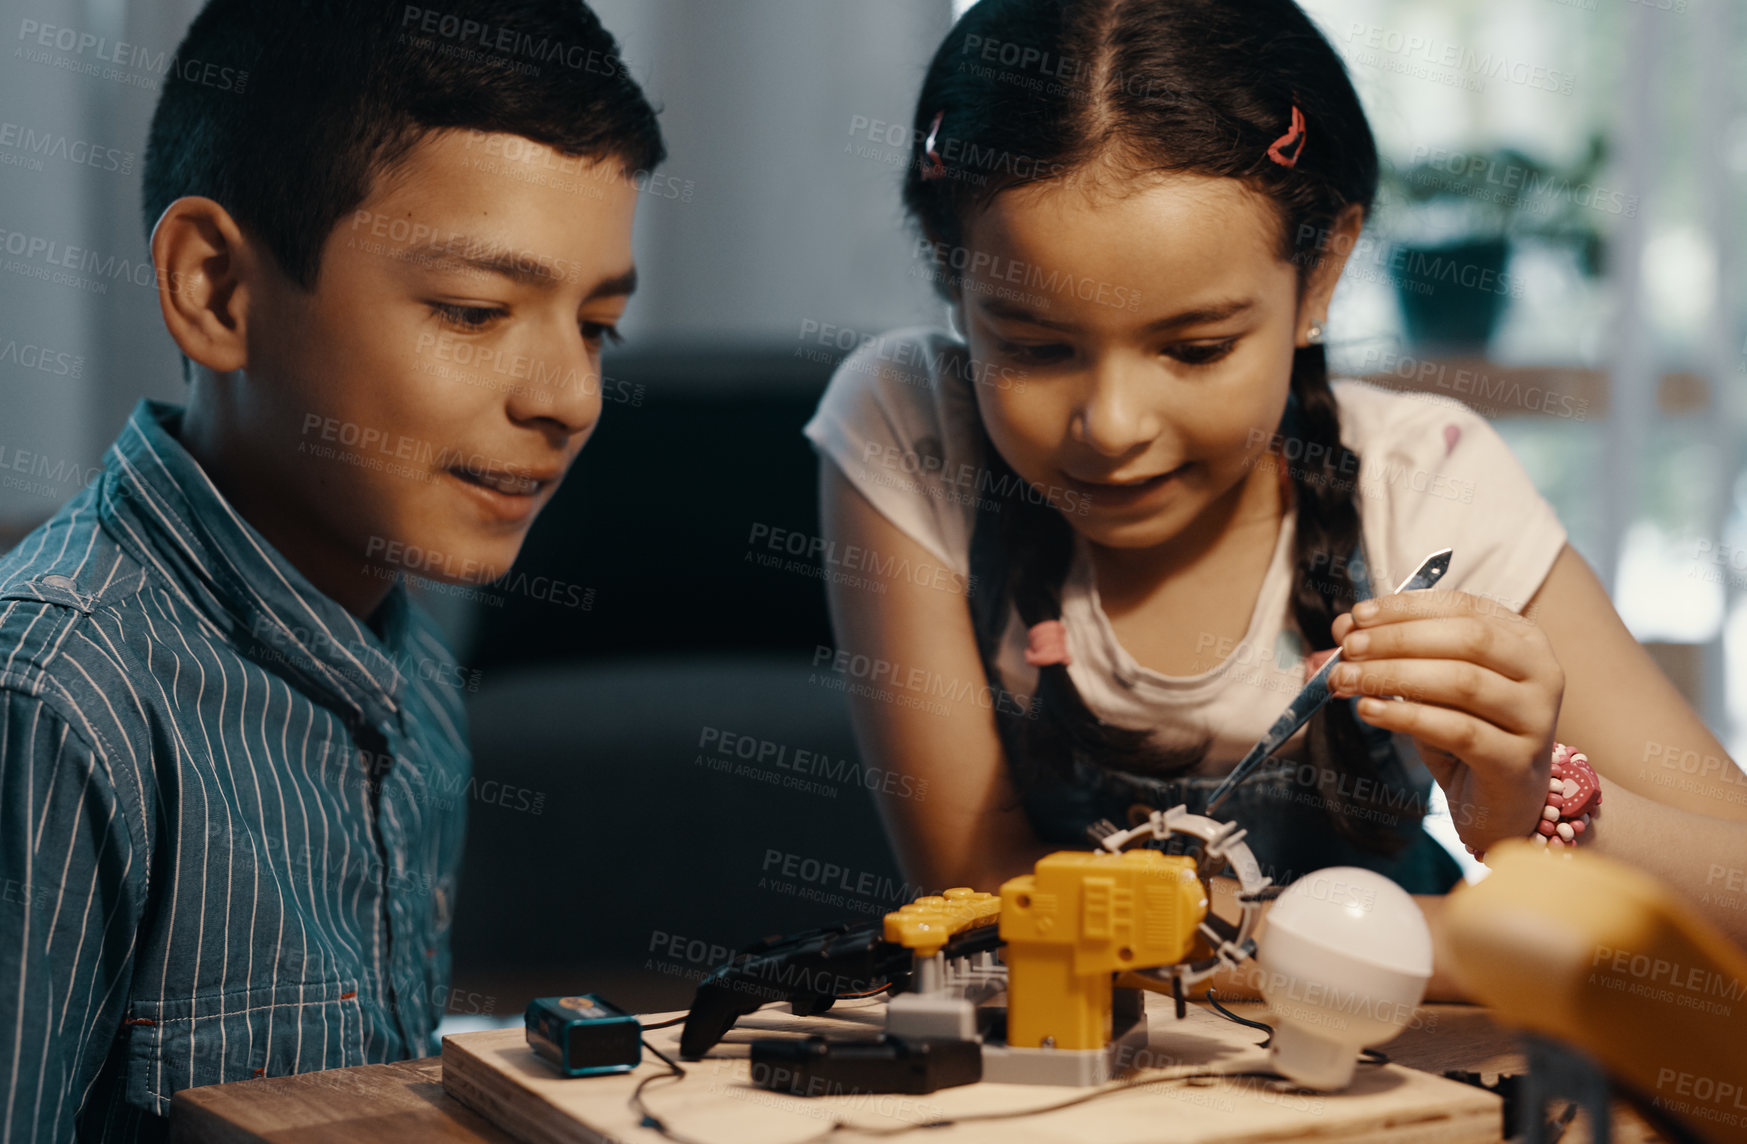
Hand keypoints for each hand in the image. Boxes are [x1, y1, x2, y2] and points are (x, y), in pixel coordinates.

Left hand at [1322, 589, 1564, 854]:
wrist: (1498, 803)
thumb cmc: (1463, 731)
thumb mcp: (1426, 686)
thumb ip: (1390, 653)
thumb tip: (1342, 627)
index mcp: (1521, 639)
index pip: (1463, 607)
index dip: (1406, 608)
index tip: (1357, 616)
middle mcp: (1540, 671)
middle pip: (1467, 639)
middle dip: (1397, 640)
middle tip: (1347, 649)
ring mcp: (1536, 717)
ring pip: (1462, 682)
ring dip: (1394, 676)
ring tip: (1347, 680)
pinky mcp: (1518, 760)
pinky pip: (1458, 730)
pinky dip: (1406, 716)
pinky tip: (1369, 711)